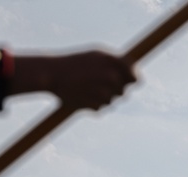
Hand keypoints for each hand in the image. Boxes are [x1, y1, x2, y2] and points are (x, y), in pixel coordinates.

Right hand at [11, 50, 137, 110]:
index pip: (135, 76)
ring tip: (86, 87)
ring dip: (103, 97)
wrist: (51, 73)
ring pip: (112, 101)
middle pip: (123, 91)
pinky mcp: (95, 106)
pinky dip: (93, 104)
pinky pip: (101, 108)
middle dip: (115, 90)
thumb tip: (136, 77)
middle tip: (98, 83)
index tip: (131, 81)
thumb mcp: (96, 56)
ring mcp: (103, 92)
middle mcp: (110, 76)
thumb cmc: (76, 63)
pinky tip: (81, 95)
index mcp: (111, 61)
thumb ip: (117, 64)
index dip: (134, 79)